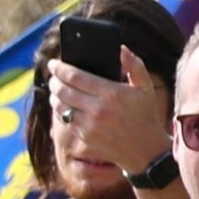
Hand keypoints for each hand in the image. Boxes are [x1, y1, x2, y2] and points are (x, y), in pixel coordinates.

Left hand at [47, 47, 170, 175]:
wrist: (145, 150)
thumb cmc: (145, 115)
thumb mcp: (146, 87)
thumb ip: (134, 65)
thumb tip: (121, 49)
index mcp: (111, 93)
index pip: (76, 77)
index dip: (60, 69)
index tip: (53, 63)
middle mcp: (97, 110)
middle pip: (63, 91)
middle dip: (54, 81)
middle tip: (52, 76)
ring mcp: (89, 126)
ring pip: (60, 107)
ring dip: (54, 97)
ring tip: (55, 90)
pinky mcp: (84, 138)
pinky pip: (65, 122)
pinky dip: (61, 112)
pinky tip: (62, 106)